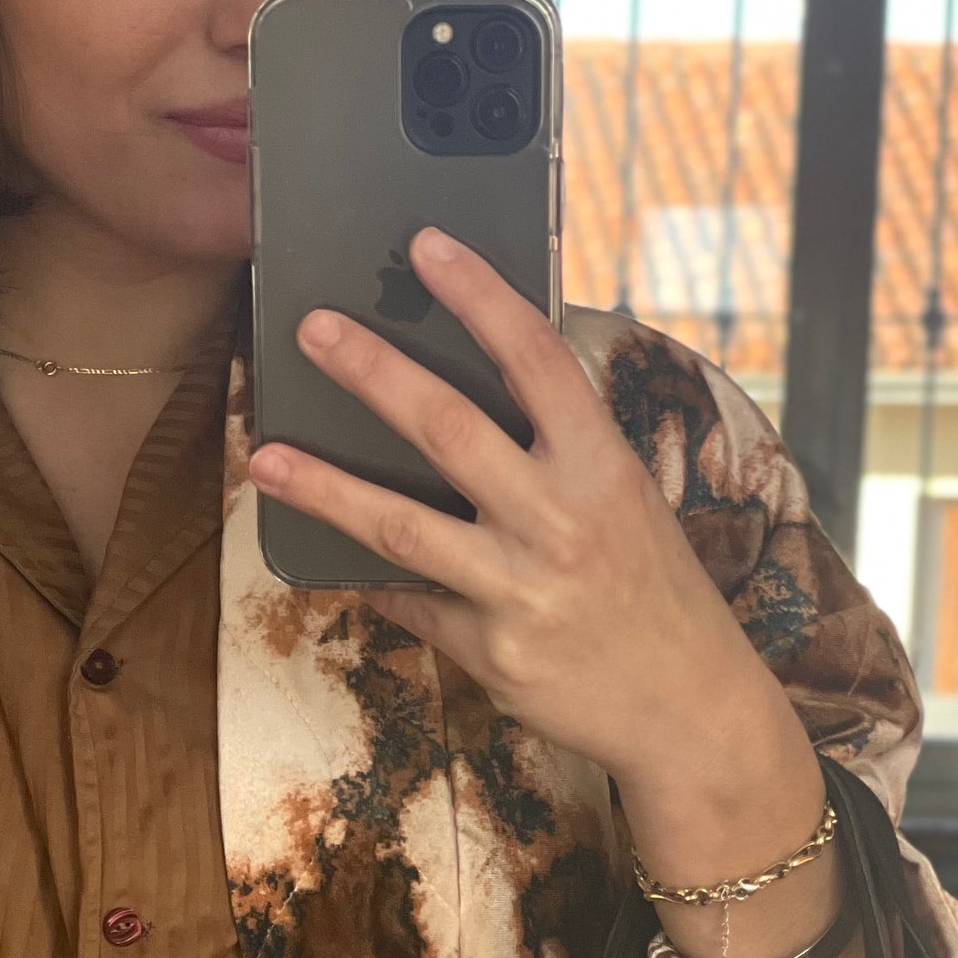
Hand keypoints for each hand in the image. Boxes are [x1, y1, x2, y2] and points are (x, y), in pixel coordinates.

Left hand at [248, 226, 793, 798]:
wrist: (690, 712)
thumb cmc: (654, 594)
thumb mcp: (627, 504)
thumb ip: (561, 452)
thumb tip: (473, 388)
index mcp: (605, 466)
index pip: (536, 357)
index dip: (478, 295)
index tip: (425, 245)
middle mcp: (562, 520)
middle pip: (448, 427)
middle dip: (372, 371)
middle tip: (311, 329)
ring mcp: (522, 589)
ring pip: (401, 526)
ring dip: (325, 487)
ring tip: (267, 457)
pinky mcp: (490, 650)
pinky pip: (409, 601)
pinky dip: (370, 577)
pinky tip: (327, 555)